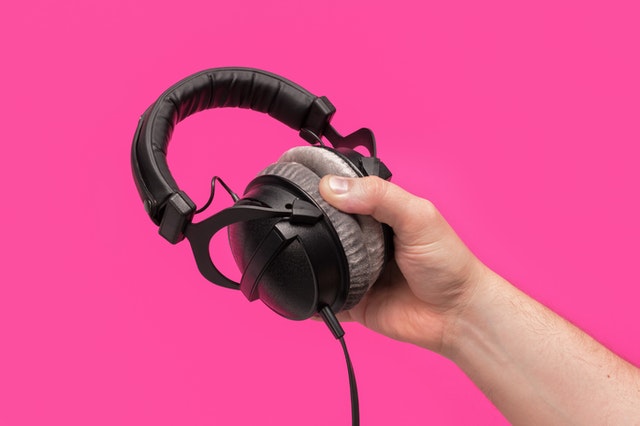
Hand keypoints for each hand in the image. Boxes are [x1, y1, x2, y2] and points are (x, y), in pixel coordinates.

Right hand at [319, 175, 484, 353]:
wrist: (457, 315)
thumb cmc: (448, 263)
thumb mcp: (417, 217)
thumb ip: (379, 197)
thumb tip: (333, 187)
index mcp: (380, 213)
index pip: (345, 194)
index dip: (325, 189)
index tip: (301, 183)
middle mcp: (365, 240)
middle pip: (326, 228)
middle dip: (314, 226)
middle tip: (303, 223)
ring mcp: (357, 271)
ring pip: (320, 262)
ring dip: (311, 260)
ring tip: (304, 255)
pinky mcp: (352, 301)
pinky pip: (323, 299)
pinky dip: (313, 299)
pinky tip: (302, 293)